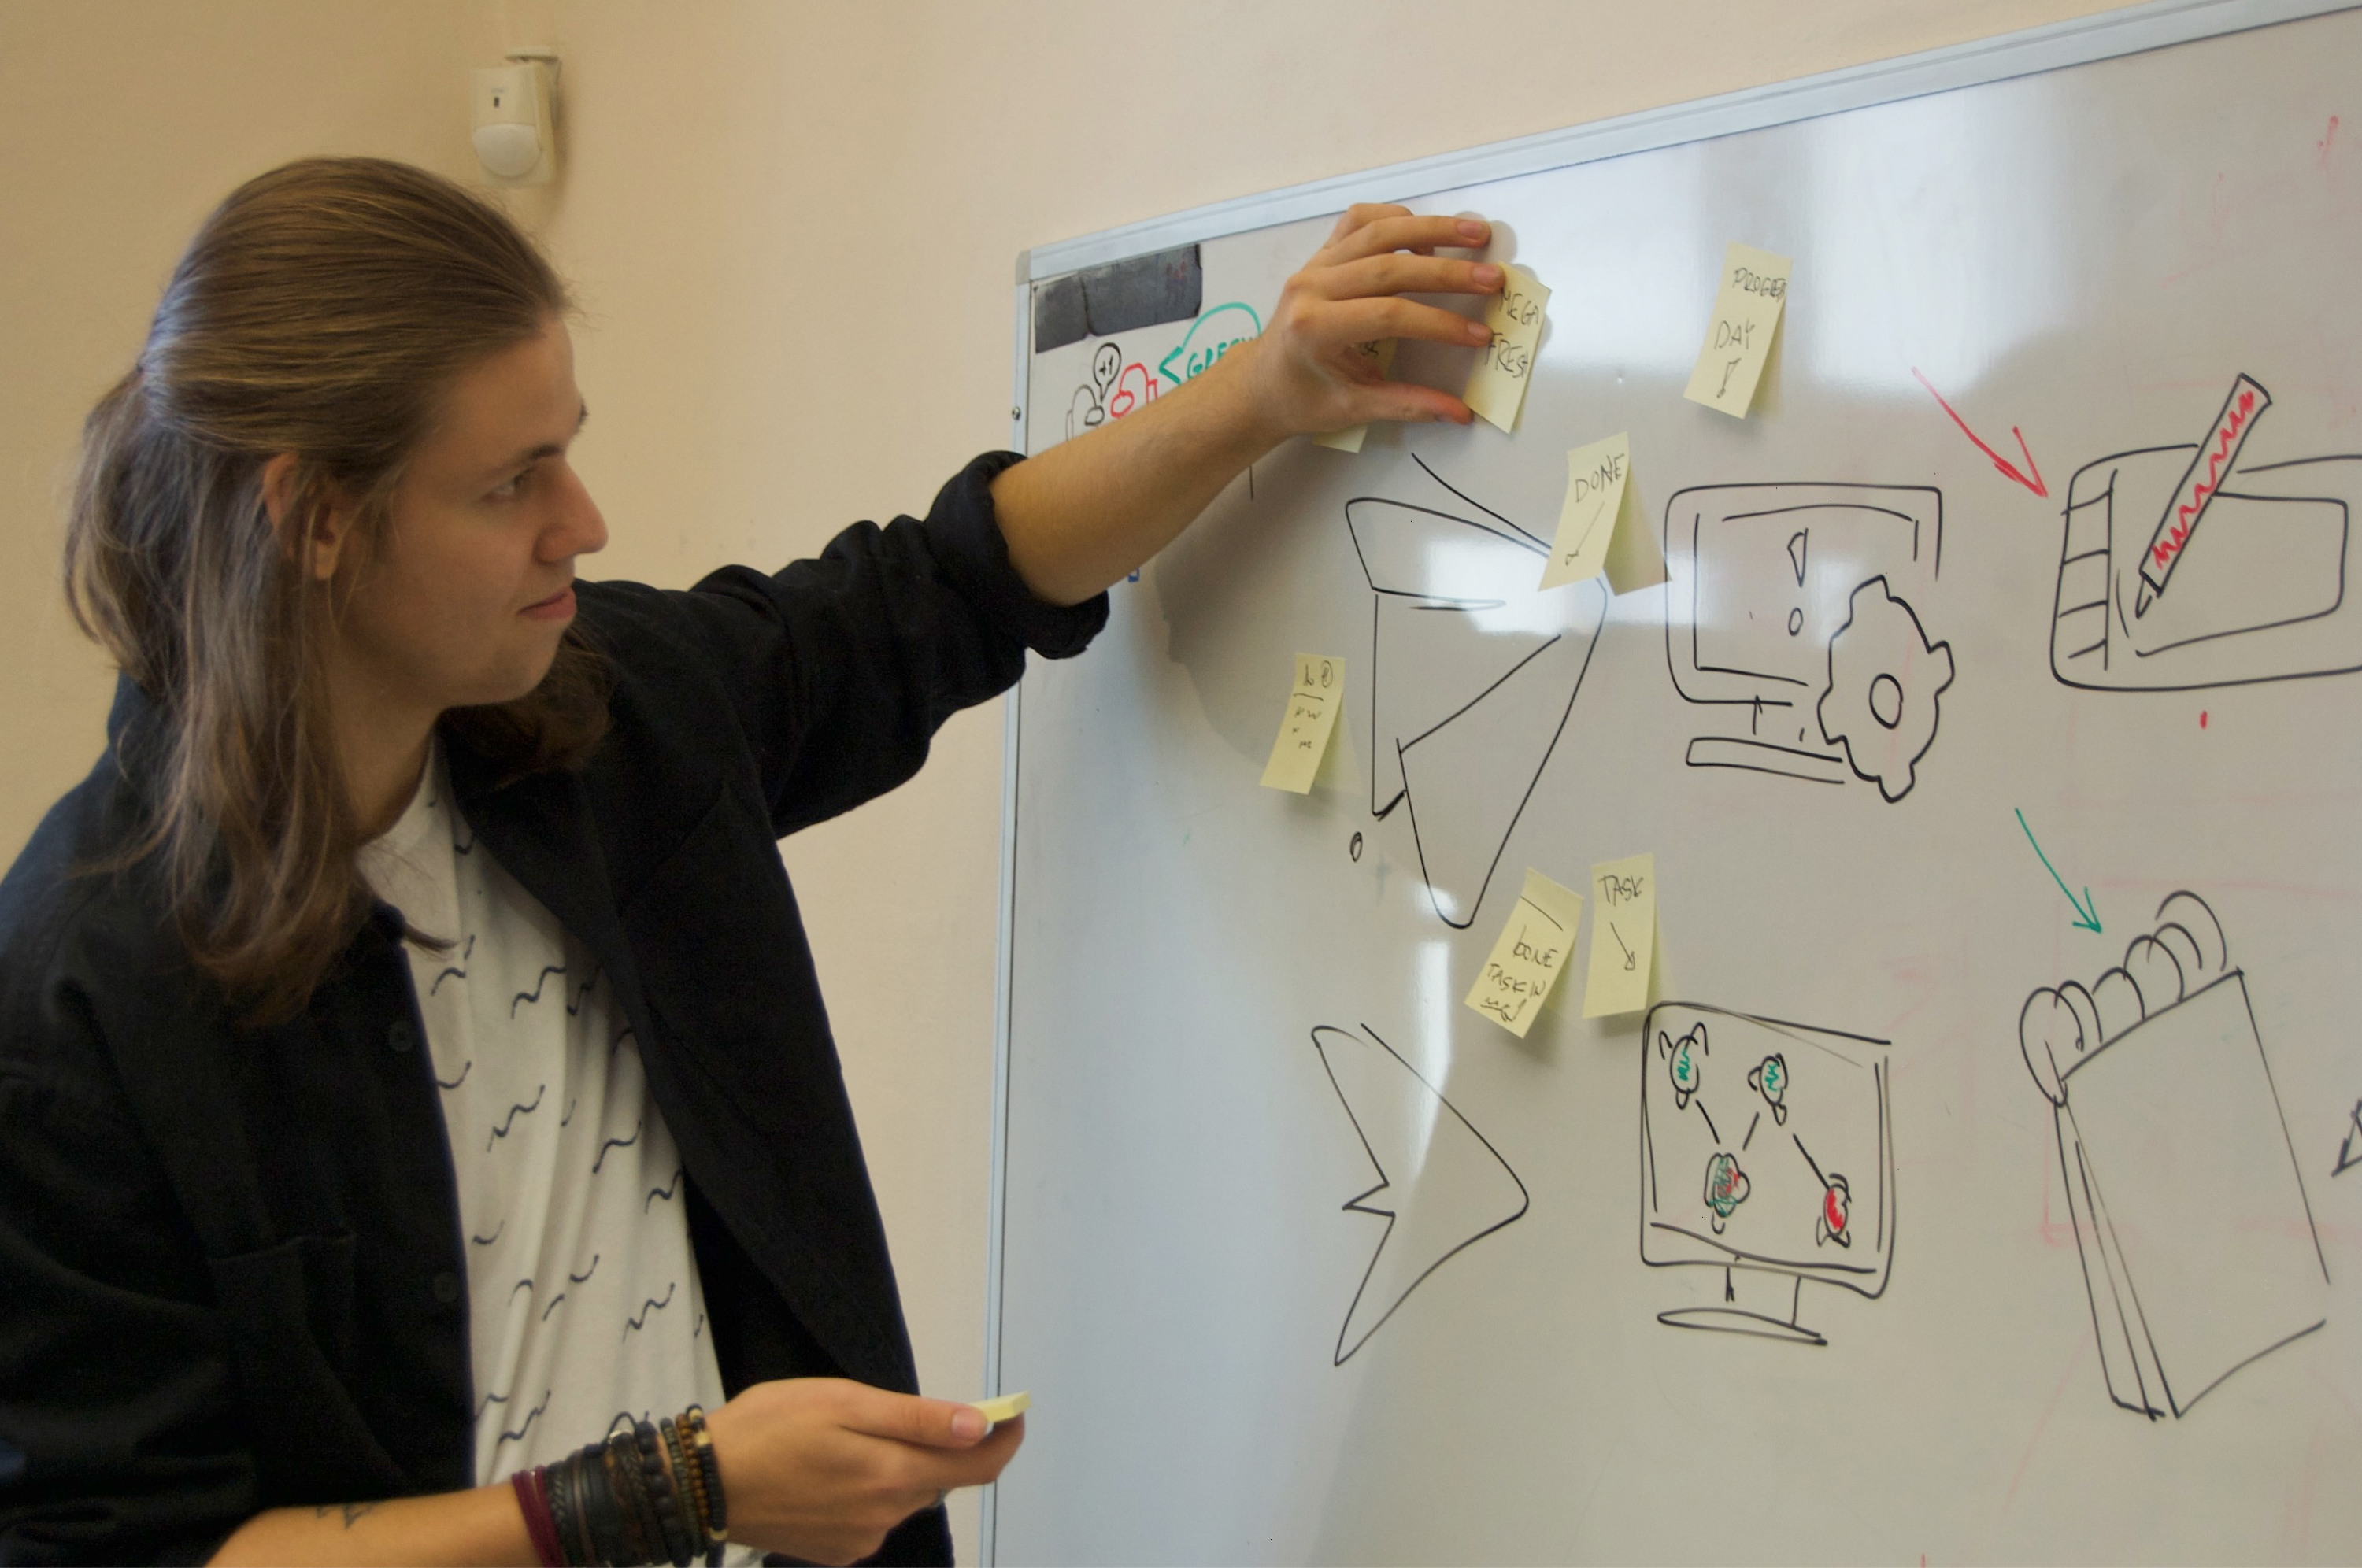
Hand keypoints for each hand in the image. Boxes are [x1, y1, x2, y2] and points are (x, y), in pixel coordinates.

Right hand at [703, 1378, 1023, 1565]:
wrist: (702, 1484)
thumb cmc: (769, 1428)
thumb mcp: (845, 1402)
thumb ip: (917, 1419)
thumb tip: (979, 1426)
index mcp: (892, 1475)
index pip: (979, 1467)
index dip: (1005, 1438)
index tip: (1013, 1413)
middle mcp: (886, 1516)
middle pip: (938, 1477)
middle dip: (934, 1444)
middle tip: (885, 1413)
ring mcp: (861, 1539)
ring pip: (904, 1495)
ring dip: (895, 1466)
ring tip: (841, 1440)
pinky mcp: (837, 1552)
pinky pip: (874, 1516)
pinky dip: (867, 1490)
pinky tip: (826, 1472)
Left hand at [1230, 204, 1503, 440]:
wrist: (1258, 383)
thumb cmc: (1301, 399)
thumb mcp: (1351, 409)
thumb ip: (1406, 405)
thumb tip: (1460, 414)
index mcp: (1314, 327)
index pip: (1388, 316)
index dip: (1438, 324)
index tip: (1480, 336)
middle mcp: (1311, 287)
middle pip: (1390, 267)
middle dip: (1448, 272)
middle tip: (1493, 279)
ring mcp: (1314, 264)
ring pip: (1378, 231)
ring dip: (1432, 229)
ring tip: (1476, 234)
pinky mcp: (1321, 254)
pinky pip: (1360, 221)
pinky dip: (1396, 220)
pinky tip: (1427, 236)